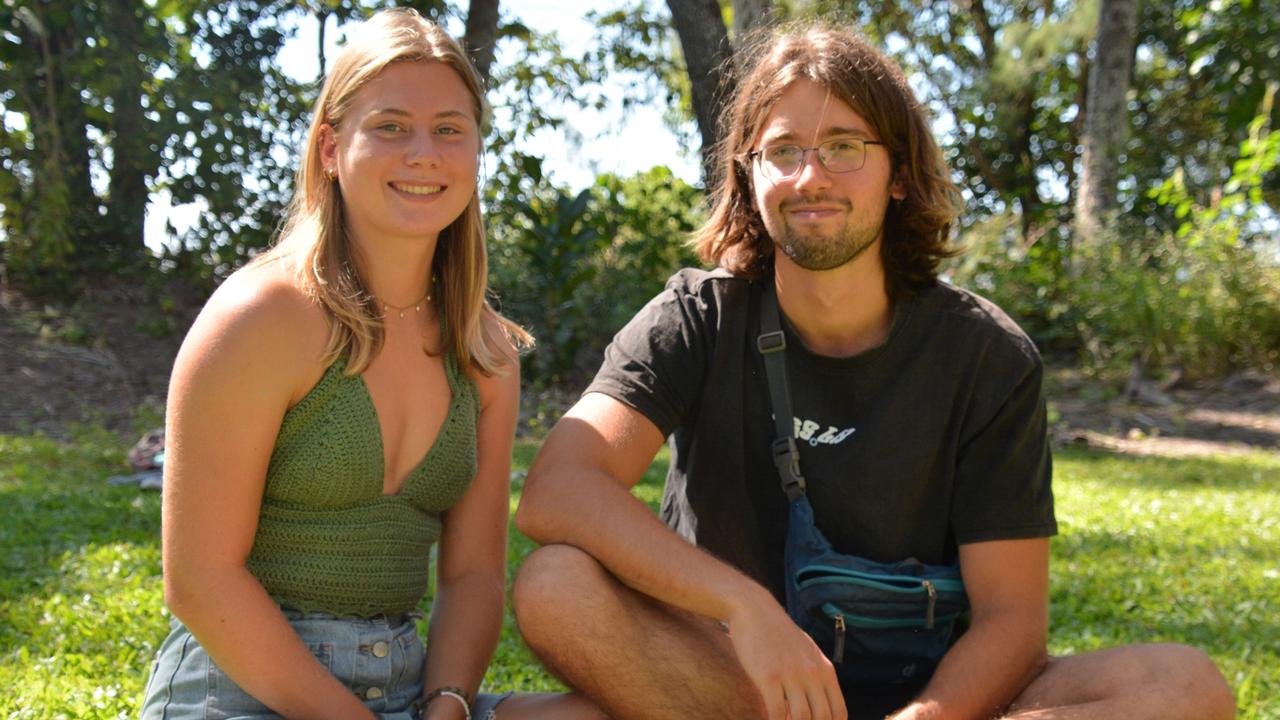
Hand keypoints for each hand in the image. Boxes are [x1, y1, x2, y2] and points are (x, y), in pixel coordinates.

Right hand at [725, 588, 846, 719]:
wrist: (755, 610)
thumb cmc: (779, 634)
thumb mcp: (807, 653)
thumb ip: (815, 677)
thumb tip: (816, 705)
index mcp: (825, 670)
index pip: (839, 711)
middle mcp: (812, 673)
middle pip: (822, 718)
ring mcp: (791, 675)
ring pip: (801, 718)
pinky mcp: (769, 677)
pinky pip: (777, 712)